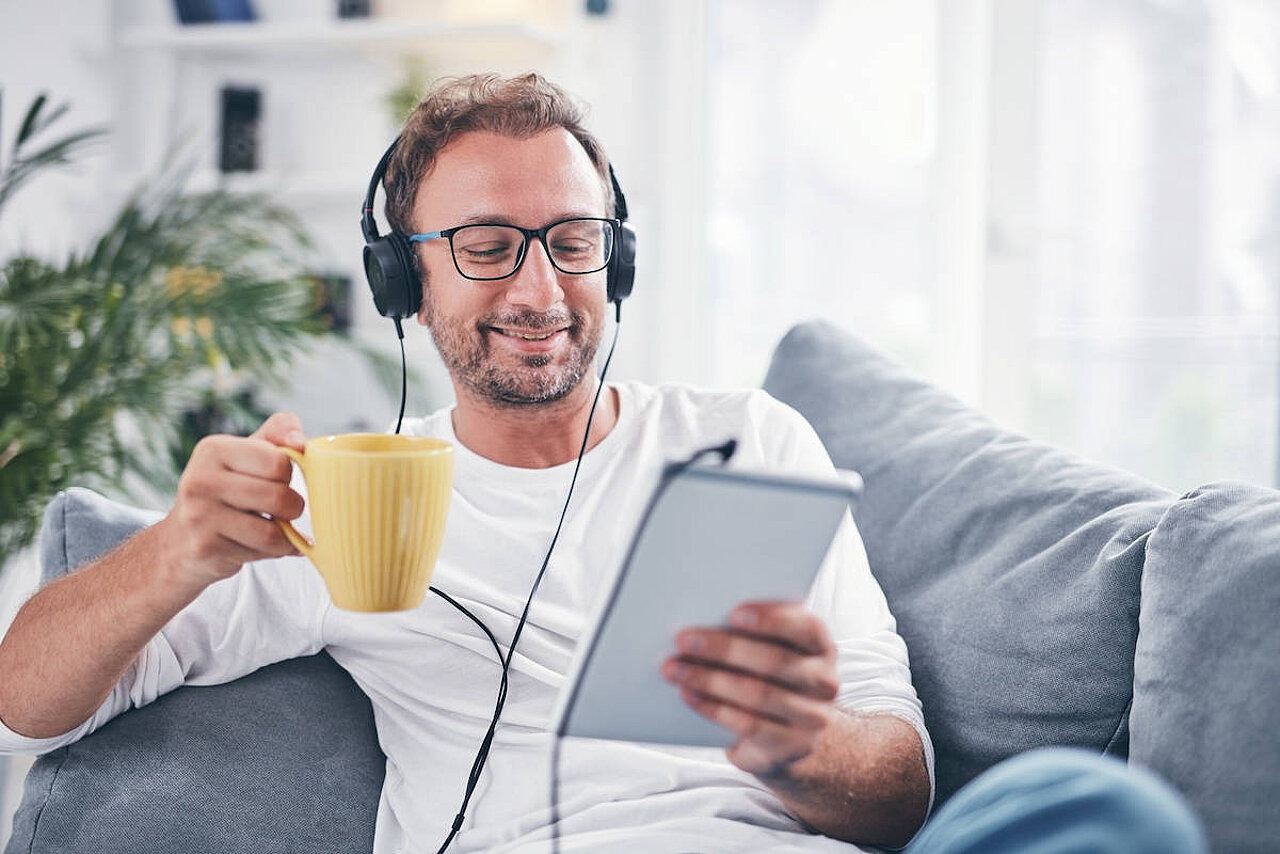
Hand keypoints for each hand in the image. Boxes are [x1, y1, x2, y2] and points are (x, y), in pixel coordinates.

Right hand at [154, 412, 307, 588]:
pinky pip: (260, 553)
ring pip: (272, 532)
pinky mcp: (204, 548)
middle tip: (285, 510)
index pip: (278, 462)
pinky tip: (260, 546)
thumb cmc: (226, 491)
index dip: (288, 475)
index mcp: (213, 449)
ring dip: (286, 536)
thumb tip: (302, 443)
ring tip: (277, 529)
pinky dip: (272, 552)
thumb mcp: (247, 455)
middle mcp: (200, 479)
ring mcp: (199, 515)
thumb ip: (279, 434)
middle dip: (293, 508)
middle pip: (279, 497)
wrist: (180, 542)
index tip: (276, 480)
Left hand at [662, 601, 839, 778]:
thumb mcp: (773, 651)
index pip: (805, 627)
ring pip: (758, 694)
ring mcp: (812, 717)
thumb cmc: (772, 678)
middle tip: (683, 639)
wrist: (791, 737)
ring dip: (710, 679)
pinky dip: (713, 708)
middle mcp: (823, 681)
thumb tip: (702, 615)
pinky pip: (748, 725)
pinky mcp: (790, 746)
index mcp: (820, 646)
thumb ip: (752, 633)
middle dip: (725, 648)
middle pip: (775, 661)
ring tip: (675, 669)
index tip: (733, 613)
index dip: (771, 620)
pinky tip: (689, 695)